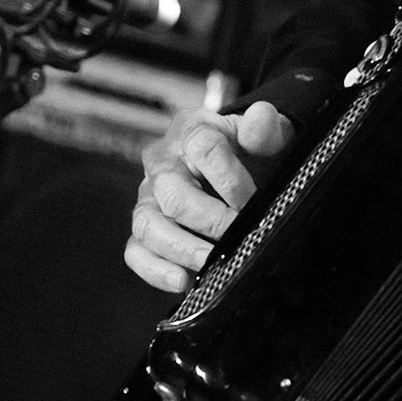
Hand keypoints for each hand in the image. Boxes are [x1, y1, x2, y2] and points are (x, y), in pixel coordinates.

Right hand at [124, 101, 293, 292]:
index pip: (203, 146)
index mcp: (192, 130)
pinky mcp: (144, 228)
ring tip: (211, 264)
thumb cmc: (246, 149)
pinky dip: (155, 269)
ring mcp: (148, 197)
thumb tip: (262, 120)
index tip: (251, 200)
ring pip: (149, 223)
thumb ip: (265, 127)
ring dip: (181, 248)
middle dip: (208, 218)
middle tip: (238, 234)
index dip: (229, 176)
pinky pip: (136, 250)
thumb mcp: (263, 133)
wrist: (229, 164)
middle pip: (172, 191)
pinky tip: (182, 280)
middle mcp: (163, 163)